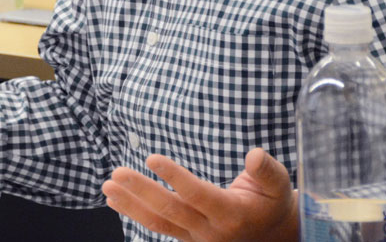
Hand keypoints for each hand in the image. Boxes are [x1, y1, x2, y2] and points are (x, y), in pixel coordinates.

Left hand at [102, 148, 298, 241]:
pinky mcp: (186, 238)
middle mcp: (211, 231)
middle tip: (116, 173)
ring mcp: (196, 238)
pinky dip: (134, 213)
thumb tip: (254, 153)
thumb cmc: (272, 202)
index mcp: (232, 214)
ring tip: (107, 186)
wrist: (272, 236)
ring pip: (159, 223)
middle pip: (171, 210)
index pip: (198, 195)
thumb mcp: (278, 184)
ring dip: (130, 204)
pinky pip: (157, 227)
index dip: (175, 177)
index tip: (151, 157)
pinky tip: (114, 199)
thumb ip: (266, 169)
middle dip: (142, 191)